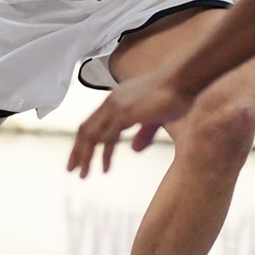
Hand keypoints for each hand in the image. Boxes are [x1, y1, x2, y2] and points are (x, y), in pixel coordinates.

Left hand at [66, 70, 196, 176]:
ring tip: (82, 174)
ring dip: (85, 156)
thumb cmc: (174, 95)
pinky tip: (104, 168)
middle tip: (71, 169)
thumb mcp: (154, 118)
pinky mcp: (125, 114)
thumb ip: (143, 133)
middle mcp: (111, 102)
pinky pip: (108, 138)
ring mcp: (116, 107)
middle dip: (76, 151)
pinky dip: (104, 155)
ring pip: (92, 135)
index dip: (82, 140)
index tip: (78, 156)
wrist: (183, 79)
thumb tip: (133, 149)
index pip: (91, 122)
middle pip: (85, 129)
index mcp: (116, 100)